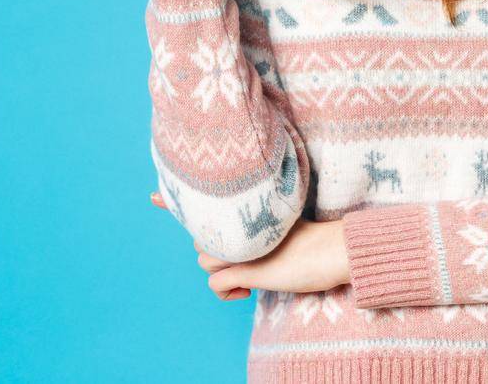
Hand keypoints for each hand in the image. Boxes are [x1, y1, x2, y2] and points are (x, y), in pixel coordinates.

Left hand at [150, 192, 350, 300]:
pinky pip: (215, 285)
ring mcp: (240, 244)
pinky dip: (229, 292)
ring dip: (225, 270)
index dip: (173, 200)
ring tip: (254, 271)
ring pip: (205, 261)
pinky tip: (248, 290)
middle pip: (202, 239)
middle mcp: (239, 222)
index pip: (204, 202)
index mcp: (248, 207)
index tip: (152, 197)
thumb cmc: (315, 241)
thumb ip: (256, 228)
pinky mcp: (246, 268)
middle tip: (248, 258)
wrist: (335, 249)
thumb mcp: (282, 225)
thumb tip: (242, 246)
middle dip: (217, 252)